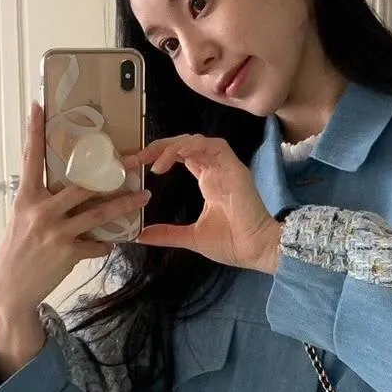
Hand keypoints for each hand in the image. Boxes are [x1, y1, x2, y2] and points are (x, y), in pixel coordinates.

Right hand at [0, 101, 148, 322]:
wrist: (10, 287)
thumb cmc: (18, 250)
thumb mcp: (22, 219)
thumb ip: (40, 201)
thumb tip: (63, 187)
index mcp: (27, 198)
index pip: (30, 158)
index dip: (34, 132)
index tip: (38, 106)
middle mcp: (41, 210)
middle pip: (81, 185)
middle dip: (111, 172)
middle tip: (134, 160)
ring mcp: (55, 232)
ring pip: (97, 213)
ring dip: (124, 205)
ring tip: (144, 197)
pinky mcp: (67, 253)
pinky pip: (96, 245)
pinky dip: (106, 244)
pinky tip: (111, 243)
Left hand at [135, 134, 283, 273]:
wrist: (256, 250)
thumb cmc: (231, 244)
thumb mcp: (191, 237)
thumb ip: (166, 233)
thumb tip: (141, 235)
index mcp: (208, 180)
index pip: (181, 156)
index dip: (158, 156)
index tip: (135, 165)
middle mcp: (216, 169)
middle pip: (184, 144)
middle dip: (159, 147)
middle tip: (136, 158)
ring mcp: (225, 166)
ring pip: (196, 141)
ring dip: (172, 147)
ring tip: (152, 162)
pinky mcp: (234, 167)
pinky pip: (213, 145)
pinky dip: (192, 147)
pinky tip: (175, 157)